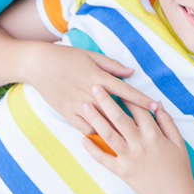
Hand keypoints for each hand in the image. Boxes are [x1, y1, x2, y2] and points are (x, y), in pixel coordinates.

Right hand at [27, 44, 156, 134]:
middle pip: (117, 111)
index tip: (155, 106)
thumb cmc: (66, 57)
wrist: (38, 65)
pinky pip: (86, 128)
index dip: (142, 99)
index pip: (125, 91)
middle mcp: (90, 94)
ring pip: (102, 123)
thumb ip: (112, 66)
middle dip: (134, 119)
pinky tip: (106, 137)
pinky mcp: (67, 114)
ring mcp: (78, 106)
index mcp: (98, 78)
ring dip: (117, 130)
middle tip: (149, 127)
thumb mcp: (91, 56)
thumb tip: (130, 72)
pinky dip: (96, 133)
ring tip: (132, 137)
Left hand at [80, 86, 193, 193]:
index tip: (117, 84)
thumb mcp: (179, 142)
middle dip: (106, 100)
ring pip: (108, 135)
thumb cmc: (179, 168)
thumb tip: (157, 103)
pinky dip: (92, 149)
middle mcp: (140, 144)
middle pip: (119, 117)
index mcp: (154, 135)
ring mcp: (129, 158)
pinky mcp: (122, 172)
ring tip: (85, 106)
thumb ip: (167, 121)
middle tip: (95, 87)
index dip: (127, 95)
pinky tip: (82, 138)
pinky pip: (103, 159)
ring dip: (96, 119)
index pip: (138, 109)